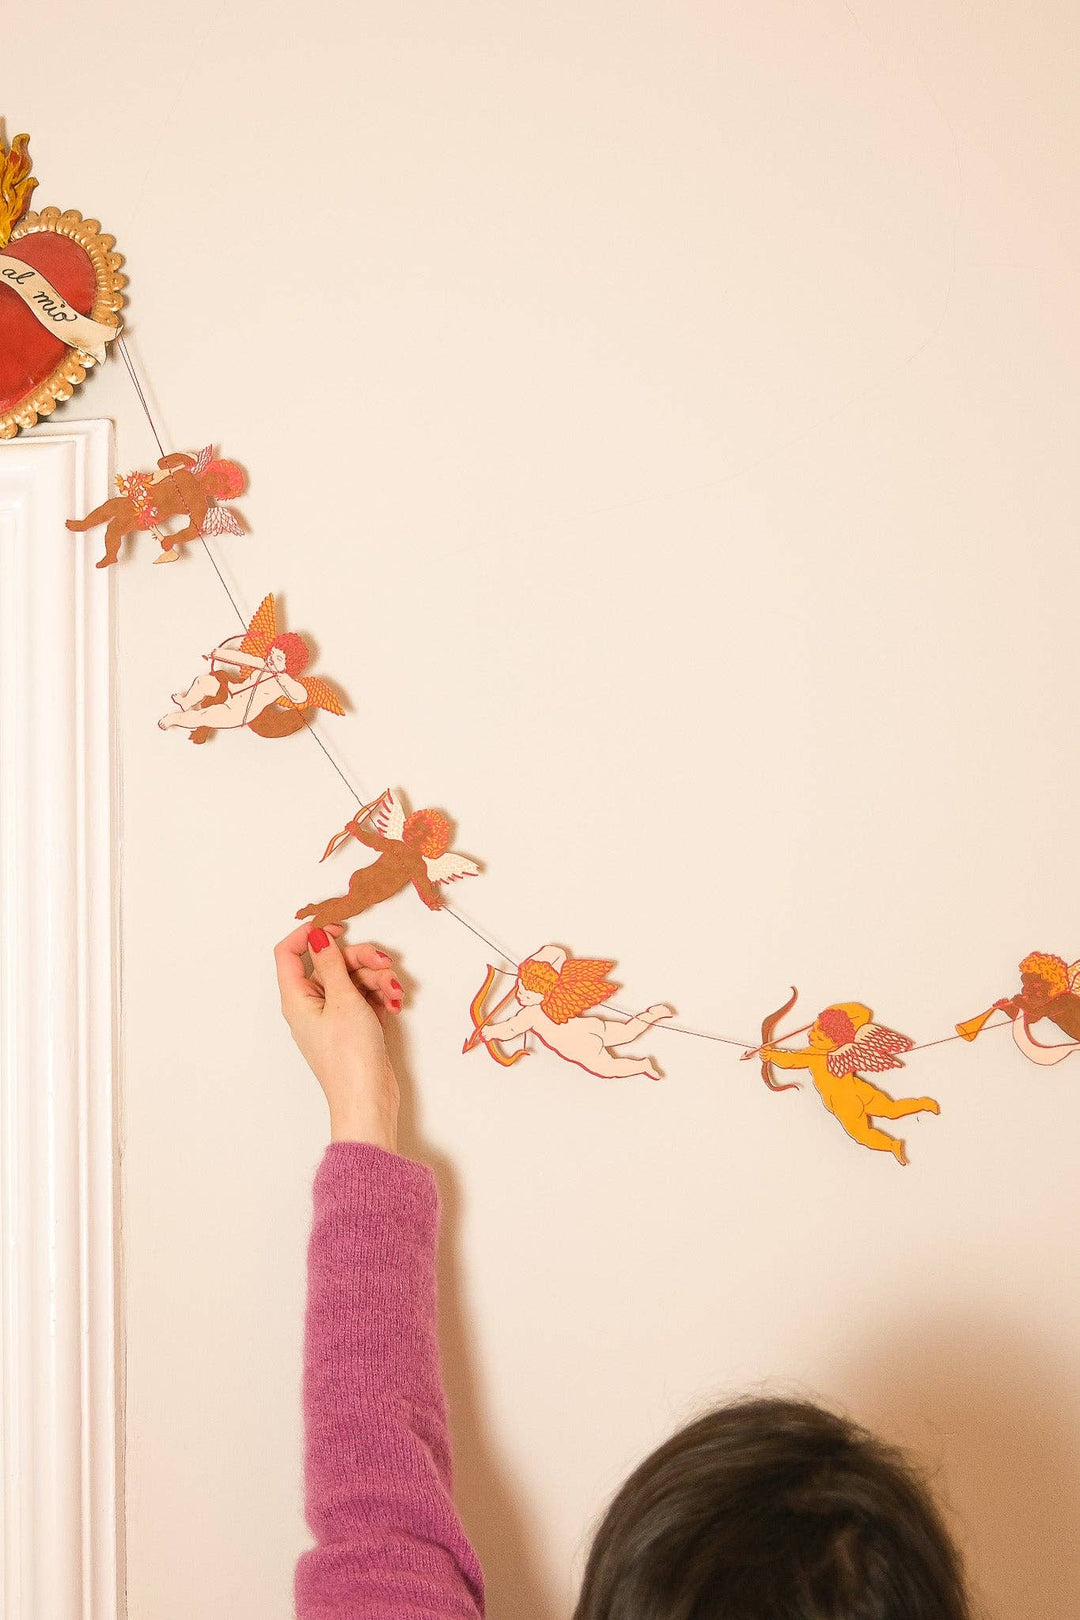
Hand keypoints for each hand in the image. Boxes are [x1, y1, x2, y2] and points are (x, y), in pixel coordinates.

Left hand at [275, 922, 403, 1150]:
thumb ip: (331, 963)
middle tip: (383, 964)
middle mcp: (312, 1004)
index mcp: (297, 997)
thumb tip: (317, 936)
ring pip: (354, 978)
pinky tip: (395, 1004)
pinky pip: (366, 997)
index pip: (289, 953)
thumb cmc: (349, 1057)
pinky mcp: (354, 1026)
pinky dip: (381, 996)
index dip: (311, 935)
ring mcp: (334, 1016)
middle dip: (361, 958)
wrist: (367, 1100)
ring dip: (378, 978)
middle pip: (332, 962)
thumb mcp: (342, 1001)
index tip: (338, 928)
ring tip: (394, 993)